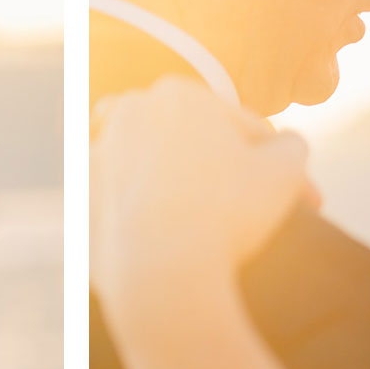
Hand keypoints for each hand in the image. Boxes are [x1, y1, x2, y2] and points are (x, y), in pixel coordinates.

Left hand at [90, 77, 311, 316]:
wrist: (161, 275)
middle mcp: (127, 112)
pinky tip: (160, 235)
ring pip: (151, 170)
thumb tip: (286, 142)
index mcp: (178, 93)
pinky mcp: (77, 197)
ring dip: (174, 186)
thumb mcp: (287, 170)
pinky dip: (136, 214)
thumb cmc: (228, 215)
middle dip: (219, 169)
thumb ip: (292, 145)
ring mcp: (95, 155)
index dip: (268, 160)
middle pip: (189, 143)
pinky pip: (118, 204)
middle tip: (247, 208)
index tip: (290, 193)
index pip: (237, 126)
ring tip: (205, 219)